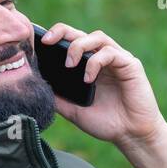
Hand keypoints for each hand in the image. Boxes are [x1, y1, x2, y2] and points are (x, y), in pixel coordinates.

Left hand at [38, 23, 165, 146]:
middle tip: (48, 41)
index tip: (40, 43)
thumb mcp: (73, 110)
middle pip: (82, 33)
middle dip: (62, 32)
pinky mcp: (130, 65)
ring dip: (79, 46)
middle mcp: (103, 59)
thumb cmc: (106, 123)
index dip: (56, 36)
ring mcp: (117, 60)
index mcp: (89, 66)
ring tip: (69, 65)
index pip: (71, 41)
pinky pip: (110, 53)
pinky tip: (88, 79)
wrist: (130, 135)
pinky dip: (95, 62)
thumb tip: (35, 87)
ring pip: (97, 37)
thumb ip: (57, 98)